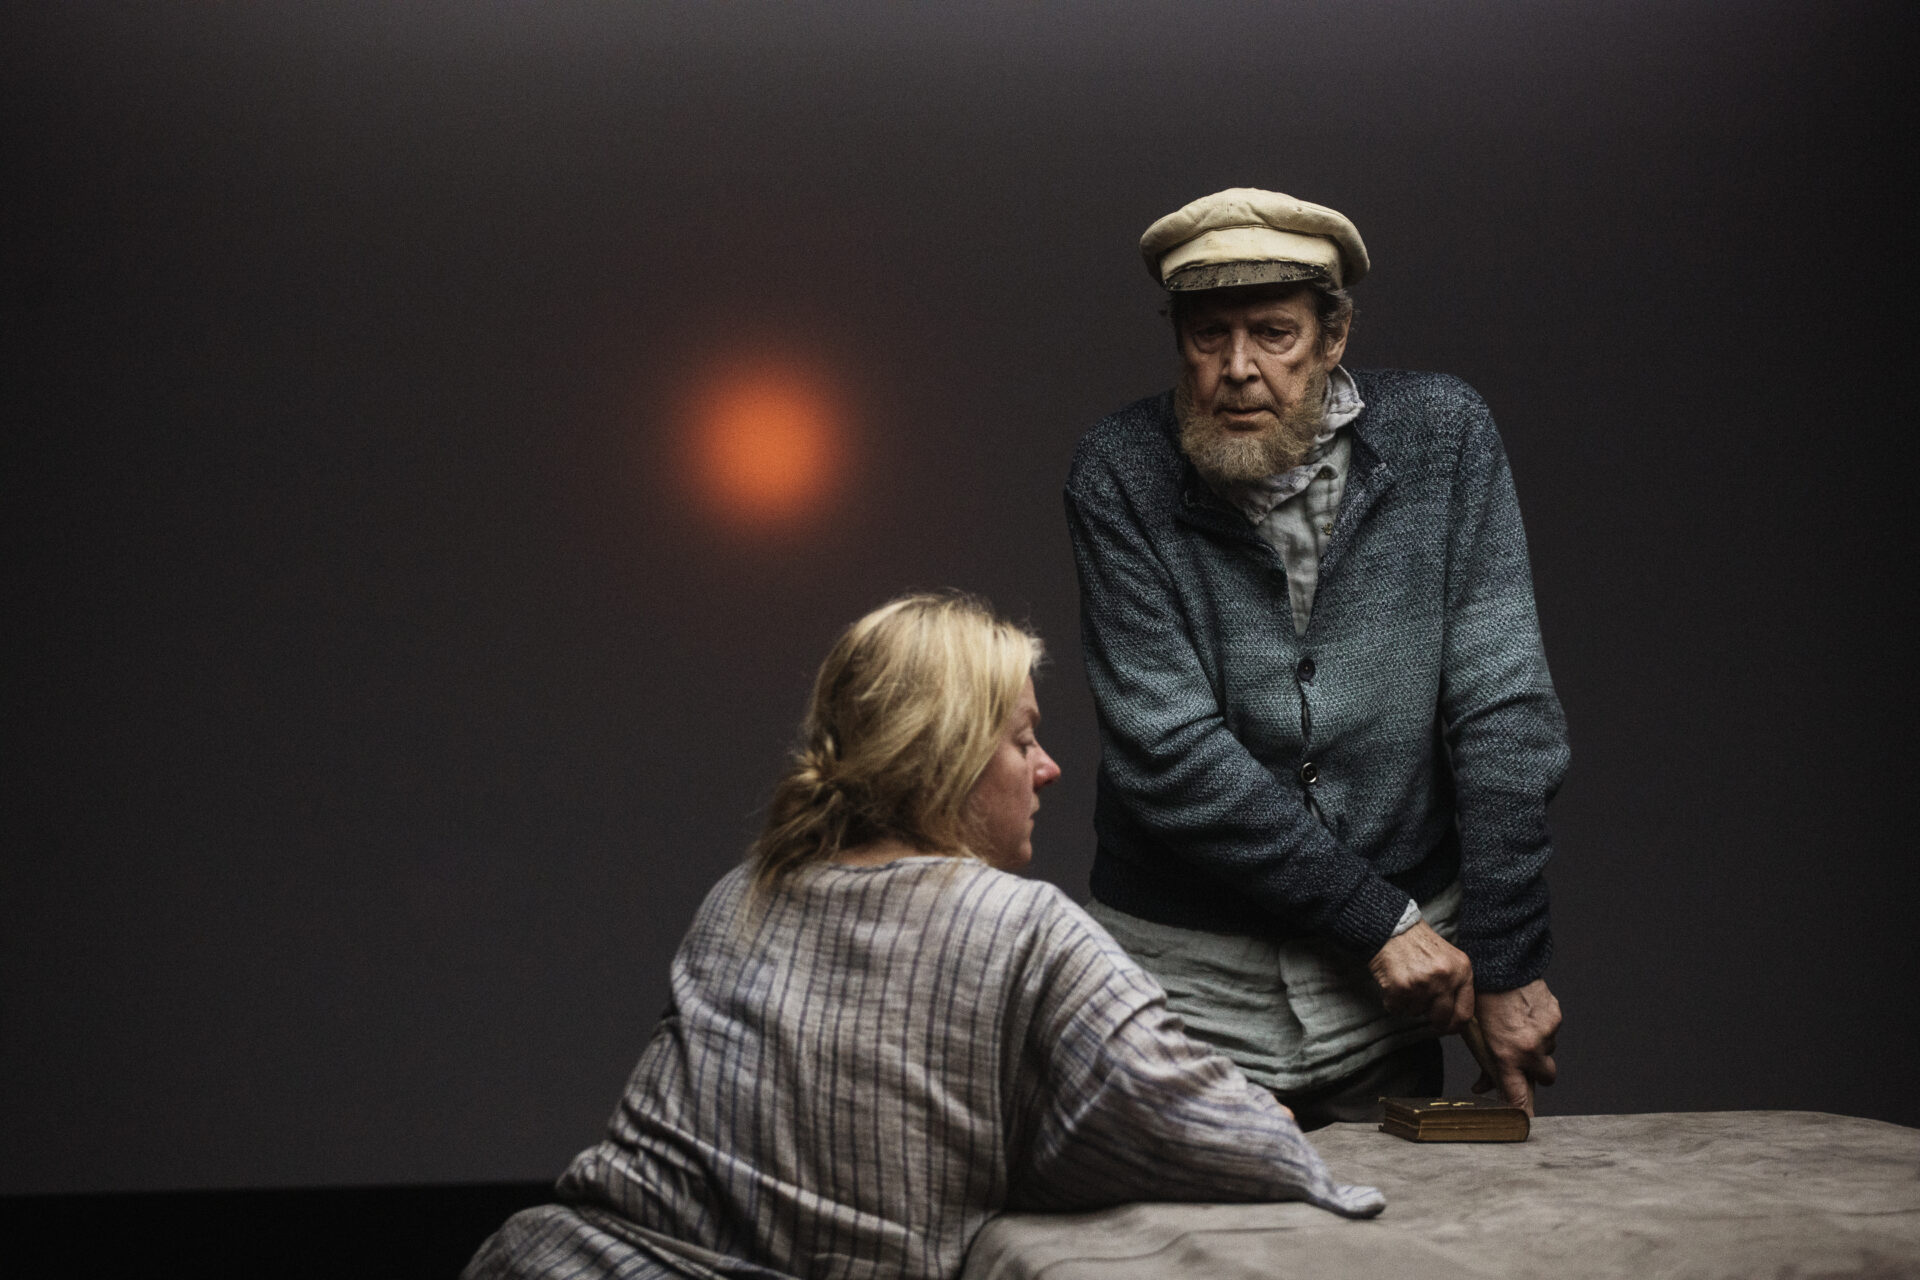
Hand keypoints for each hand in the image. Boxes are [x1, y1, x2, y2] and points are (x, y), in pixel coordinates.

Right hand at [1368, 921, 1473, 1033]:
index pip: (1465, 1013)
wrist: (1392, 928)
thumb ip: (1457, 984)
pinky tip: (1394, 982)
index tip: (1447, 1027)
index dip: (1454, 1025)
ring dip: (1409, 1004)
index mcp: (1462, 972)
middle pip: (1441, 1018)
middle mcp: (1445, 979)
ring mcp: (1423, 984)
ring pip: (1416, 1013)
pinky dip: (1393, 1000)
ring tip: (1407, 981)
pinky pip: (1397, 1009)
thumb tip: (1457, 1018)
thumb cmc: (1420, 944)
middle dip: (1431, 1017)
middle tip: (1422, 1005)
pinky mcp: (1401, 988)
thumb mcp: (1450, 959)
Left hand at [1472, 979, 1560, 1114]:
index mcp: (1507, 1054)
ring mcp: (1547, 1032)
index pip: (1520, 1094)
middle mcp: (1531, 1047)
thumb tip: (1481, 1088)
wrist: (1500, 967)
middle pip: (1546, 1079)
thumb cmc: (1482, 1001)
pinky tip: (1526, 1014)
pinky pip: (1552, 1031)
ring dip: (1537, 1047)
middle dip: (1536, 1075)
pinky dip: (1541, 1029)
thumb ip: (1484, 1064)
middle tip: (1523, 1062)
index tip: (1526, 1121)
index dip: (1524, 1111)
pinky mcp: (1556, 1017)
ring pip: (1548, 1052)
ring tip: (1518, 1027)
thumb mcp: (1476, 1035)